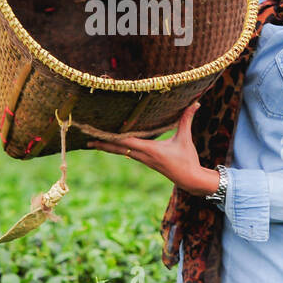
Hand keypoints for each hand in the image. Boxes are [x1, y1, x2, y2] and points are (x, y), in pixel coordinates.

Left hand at [88, 101, 219, 195]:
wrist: (188, 179)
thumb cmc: (187, 159)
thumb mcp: (185, 138)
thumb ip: (187, 120)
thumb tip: (196, 103)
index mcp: (150, 150)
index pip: (126, 142)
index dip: (112, 137)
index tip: (99, 134)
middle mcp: (143, 155)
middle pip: (118, 149)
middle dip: (102, 144)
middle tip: (87, 140)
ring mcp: (143, 159)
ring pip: (121, 152)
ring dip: (107, 147)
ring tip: (93, 143)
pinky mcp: (145, 161)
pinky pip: (126, 154)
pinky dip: (117, 149)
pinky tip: (111, 146)